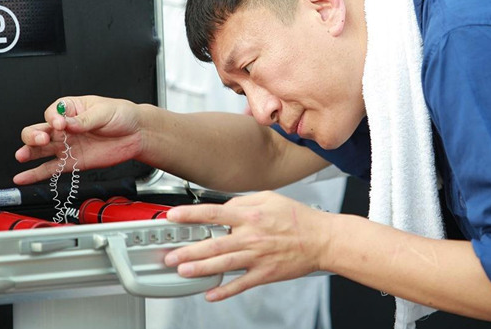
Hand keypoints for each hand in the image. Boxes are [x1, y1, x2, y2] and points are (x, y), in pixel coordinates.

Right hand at [14, 95, 144, 184]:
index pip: (52, 112)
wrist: (137, 134)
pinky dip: (36, 174)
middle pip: (39, 129)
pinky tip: (23, 177)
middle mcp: (65, 127)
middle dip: (35, 134)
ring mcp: (67, 145)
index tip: (61, 123)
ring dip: (29, 152)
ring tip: (21, 156)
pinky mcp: (73, 162)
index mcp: (71, 108)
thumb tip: (68, 123)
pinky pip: (51, 168)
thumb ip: (85, 120)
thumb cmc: (122, 115)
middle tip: (42, 138)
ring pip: (41, 149)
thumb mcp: (104, 112)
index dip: (53, 118)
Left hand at [164, 191, 330, 300]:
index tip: (173, 216)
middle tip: (169, 255)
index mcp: (250, 215)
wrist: (321, 239)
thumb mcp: (270, 198)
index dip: (190, 215)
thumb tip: (226, 205)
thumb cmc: (298, 218)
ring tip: (182, 271)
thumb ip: (245, 200)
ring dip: (200, 268)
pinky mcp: (265, 273)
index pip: (213, 212)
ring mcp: (257, 256)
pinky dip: (225, 290)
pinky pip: (241, 284)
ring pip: (222, 264)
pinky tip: (210, 293)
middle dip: (187, 250)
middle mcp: (251, 236)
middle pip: (213, 243)